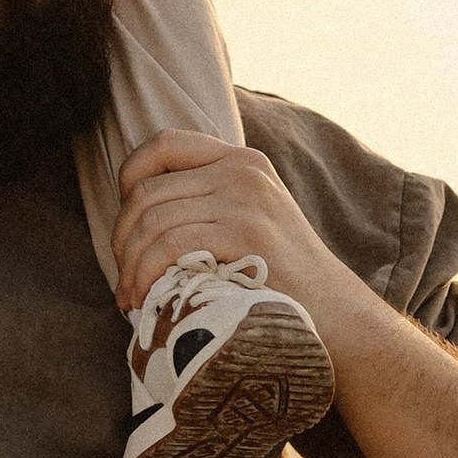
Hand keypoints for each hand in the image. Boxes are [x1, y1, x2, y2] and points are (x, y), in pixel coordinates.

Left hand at [111, 130, 362, 319]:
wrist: (334, 313)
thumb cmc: (281, 278)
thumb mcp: (249, 219)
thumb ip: (207, 202)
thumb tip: (134, 212)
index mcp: (241, 160)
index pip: (163, 144)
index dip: (130, 179)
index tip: (128, 227)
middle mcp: (242, 170)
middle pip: (148, 191)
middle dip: (123, 239)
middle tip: (123, 279)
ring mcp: (245, 199)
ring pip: (154, 221)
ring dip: (131, 265)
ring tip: (129, 297)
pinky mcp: (245, 234)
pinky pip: (171, 245)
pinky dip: (146, 274)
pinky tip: (144, 299)